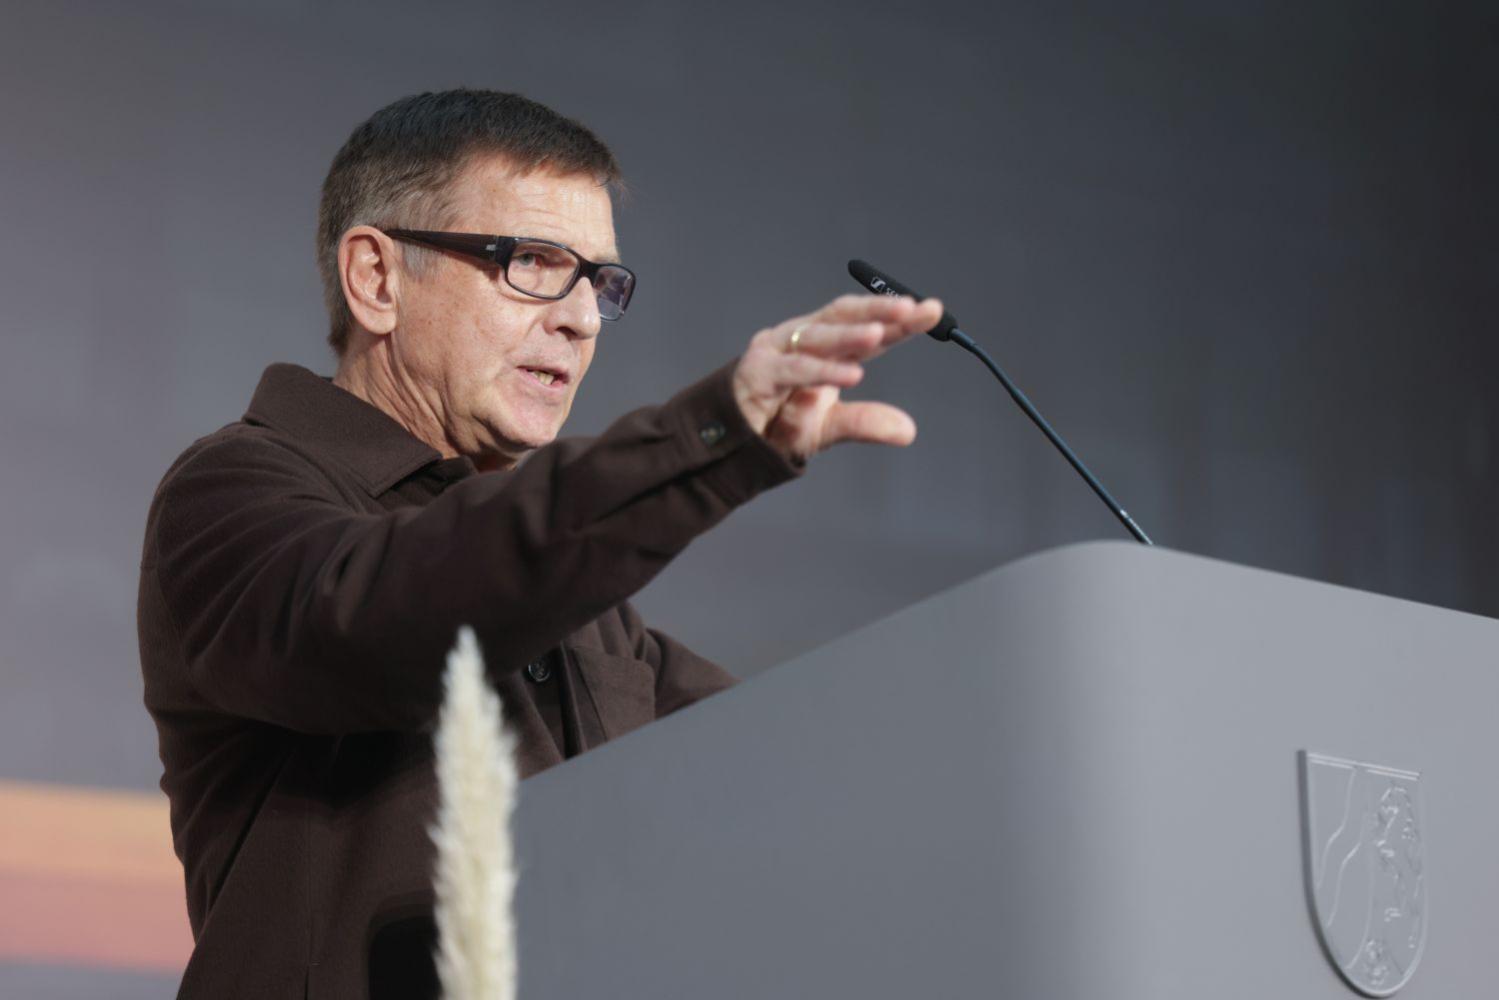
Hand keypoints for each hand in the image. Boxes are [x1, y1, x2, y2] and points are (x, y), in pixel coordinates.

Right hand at [731, 293, 944, 462]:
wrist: (731, 447)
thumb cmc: (776, 424)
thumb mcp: (829, 427)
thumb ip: (865, 423)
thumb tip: (908, 430)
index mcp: (825, 349)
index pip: (866, 328)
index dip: (898, 320)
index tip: (933, 311)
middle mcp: (801, 340)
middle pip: (843, 316)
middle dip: (878, 310)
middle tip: (912, 309)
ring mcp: (777, 352)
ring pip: (819, 336)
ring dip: (850, 335)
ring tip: (882, 333)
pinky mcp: (757, 372)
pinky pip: (794, 369)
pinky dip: (822, 371)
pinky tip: (852, 375)